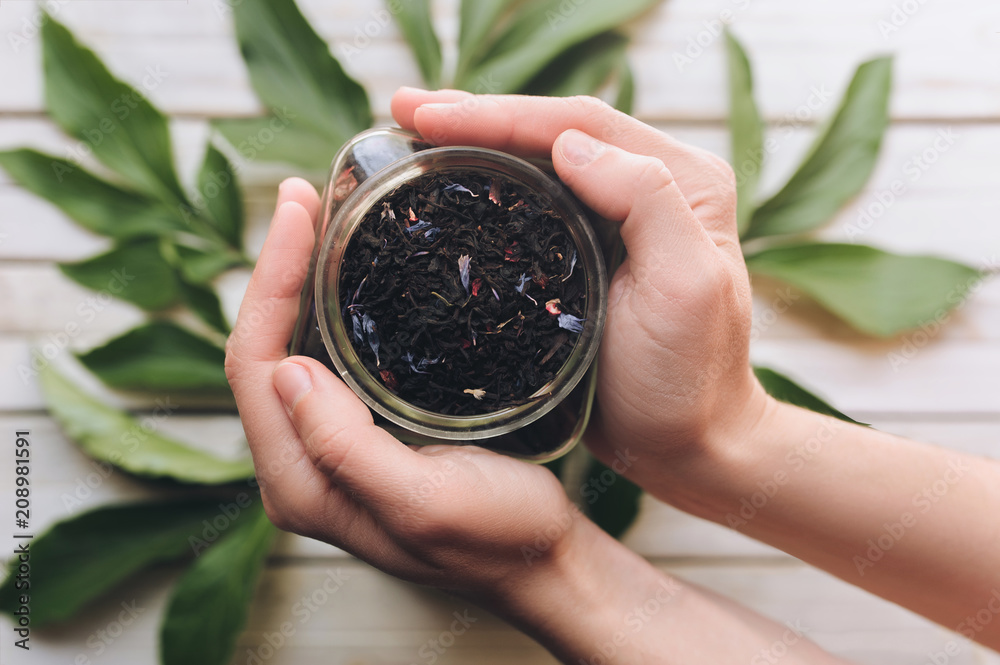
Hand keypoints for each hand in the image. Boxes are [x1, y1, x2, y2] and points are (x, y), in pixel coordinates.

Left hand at [224, 178, 583, 595]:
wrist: (539, 558)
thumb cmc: (495, 536)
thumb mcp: (425, 502)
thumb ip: (346, 448)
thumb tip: (288, 372)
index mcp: (301, 481)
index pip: (254, 365)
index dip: (268, 280)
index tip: (298, 211)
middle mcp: (300, 461)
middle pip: (262, 348)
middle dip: (276, 267)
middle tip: (304, 197)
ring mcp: (328, 444)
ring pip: (290, 346)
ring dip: (298, 280)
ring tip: (320, 216)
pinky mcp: (360, 429)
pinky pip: (327, 356)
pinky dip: (330, 304)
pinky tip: (352, 269)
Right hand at [390, 89, 770, 501]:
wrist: (686, 442)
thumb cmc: (688, 377)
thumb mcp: (685, 287)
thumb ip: (645, 201)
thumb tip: (569, 145)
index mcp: (682, 179)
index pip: (579, 124)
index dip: (499, 115)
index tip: (429, 116)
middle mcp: (653, 184)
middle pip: (552, 129)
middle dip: (476, 115)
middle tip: (403, 110)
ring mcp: (617, 216)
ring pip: (537, 158)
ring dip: (474, 141)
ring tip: (410, 133)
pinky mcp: (587, 250)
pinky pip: (531, 200)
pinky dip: (486, 183)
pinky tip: (445, 181)